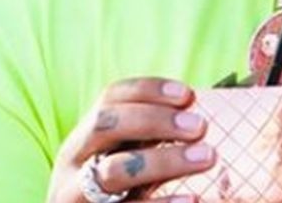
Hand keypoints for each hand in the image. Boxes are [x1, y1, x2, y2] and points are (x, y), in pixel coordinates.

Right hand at [47, 77, 213, 202]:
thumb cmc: (122, 192)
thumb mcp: (127, 158)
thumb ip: (152, 137)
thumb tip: (198, 112)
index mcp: (85, 136)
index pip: (110, 97)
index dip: (149, 90)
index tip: (188, 95)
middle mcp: (74, 161)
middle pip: (105, 125)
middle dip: (155, 120)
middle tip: (200, 126)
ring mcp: (76, 195)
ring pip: (114, 171)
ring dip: (165, 161)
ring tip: (208, 157)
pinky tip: (191, 199)